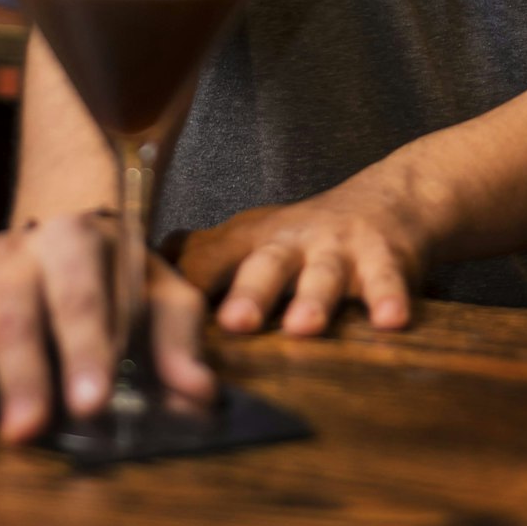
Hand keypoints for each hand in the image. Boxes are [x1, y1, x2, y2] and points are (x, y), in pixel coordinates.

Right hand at [0, 213, 213, 441]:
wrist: (68, 214)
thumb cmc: (121, 269)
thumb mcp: (162, 291)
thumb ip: (179, 342)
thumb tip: (201, 393)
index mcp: (78, 240)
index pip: (84, 297)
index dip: (87, 347)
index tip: (92, 399)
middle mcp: (20, 255)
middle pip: (18, 315)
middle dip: (23, 374)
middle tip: (27, 428)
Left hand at [171, 163, 433, 337]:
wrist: (388, 200)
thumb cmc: (304, 237)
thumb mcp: (250, 240)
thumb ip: (201, 260)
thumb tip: (135, 280)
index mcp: (249, 242)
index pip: (205, 261)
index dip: (181, 288)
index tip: (158, 318)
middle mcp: (290, 242)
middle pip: (264, 266)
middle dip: (249, 294)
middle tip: (233, 322)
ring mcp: (337, 248)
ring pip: (322, 274)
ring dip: (313, 299)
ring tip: (304, 325)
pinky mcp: (384, 256)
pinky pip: (387, 279)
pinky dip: (389, 298)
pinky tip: (391, 321)